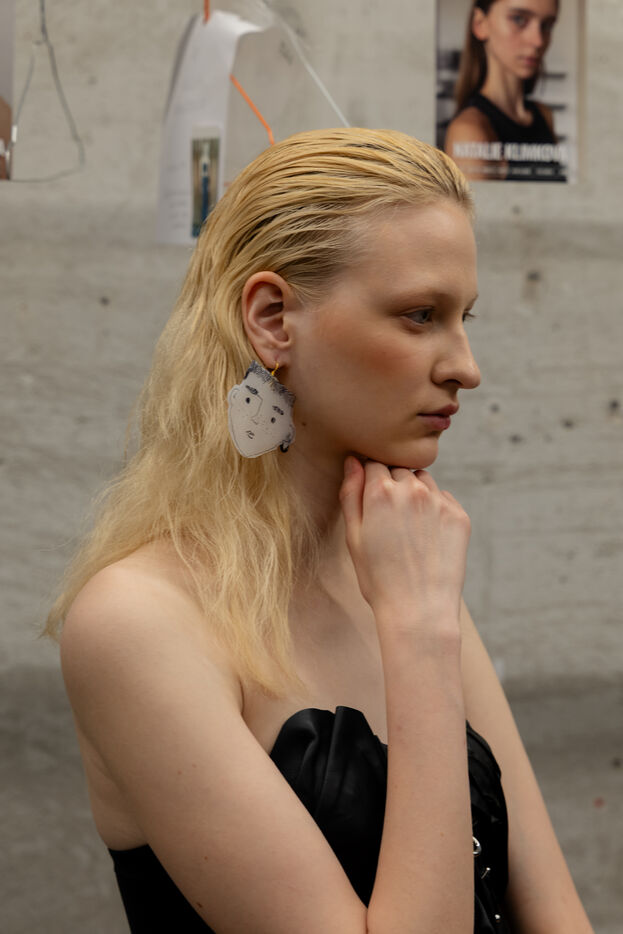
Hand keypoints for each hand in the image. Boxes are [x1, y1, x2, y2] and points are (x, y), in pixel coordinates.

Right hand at [339, 457, 470, 623]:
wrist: (419, 610)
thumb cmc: (379, 578)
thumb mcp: (353, 537)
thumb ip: (351, 494)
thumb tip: (353, 461)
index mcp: (380, 492)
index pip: (373, 463)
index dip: (368, 479)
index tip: (369, 497)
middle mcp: (412, 489)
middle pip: (398, 470)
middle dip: (391, 485)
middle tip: (388, 518)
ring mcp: (439, 502)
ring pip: (422, 481)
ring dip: (414, 493)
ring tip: (408, 526)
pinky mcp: (459, 516)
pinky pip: (443, 499)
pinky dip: (434, 509)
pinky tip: (426, 536)